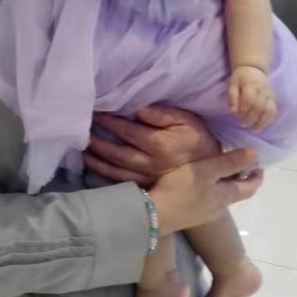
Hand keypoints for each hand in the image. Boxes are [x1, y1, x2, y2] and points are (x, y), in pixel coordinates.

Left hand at [84, 106, 222, 185]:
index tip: (96, 113)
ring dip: (97, 161)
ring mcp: (147, 178)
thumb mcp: (188, 121)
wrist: (215, 173)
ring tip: (82, 152)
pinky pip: (123, 183)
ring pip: (116, 170)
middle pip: (117, 152)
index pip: (128, 130)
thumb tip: (138, 109)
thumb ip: (163, 114)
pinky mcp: (148, 187)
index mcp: (159, 144)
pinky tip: (95, 169)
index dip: (110, 121)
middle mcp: (150, 163)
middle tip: (81, 132)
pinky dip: (106, 177)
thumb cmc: (200, 141)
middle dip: (97, 142)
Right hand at [149, 150, 262, 234]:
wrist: (155, 215)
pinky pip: (207, 201)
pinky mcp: (190, 216)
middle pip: (236, 193)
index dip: (257, 176)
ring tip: (217, 171)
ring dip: (224, 185)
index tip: (259, 166)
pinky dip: (210, 190)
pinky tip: (197, 184)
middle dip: (240, 179)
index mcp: (226, 196)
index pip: (250, 188)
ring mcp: (204, 214)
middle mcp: (219, 207)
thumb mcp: (207, 170)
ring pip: (221, 197)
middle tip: (240, 165)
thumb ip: (230, 162)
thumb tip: (255, 154)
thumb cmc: (182, 189)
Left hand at [228, 66, 275, 131]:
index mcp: (251, 84)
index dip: (244, 108)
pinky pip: (273, 111)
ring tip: (254, 129)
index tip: (238, 114)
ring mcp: (269, 95)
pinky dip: (268, 120)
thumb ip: (232, 96)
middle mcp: (263, 90)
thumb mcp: (232, 83)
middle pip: (259, 106)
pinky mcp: (273, 98)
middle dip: (250, 117)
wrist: (254, 68)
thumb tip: (233, 111)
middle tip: (242, 124)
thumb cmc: (241, 77)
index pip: (249, 98)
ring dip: (262, 122)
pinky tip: (261, 126)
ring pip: (269, 110)